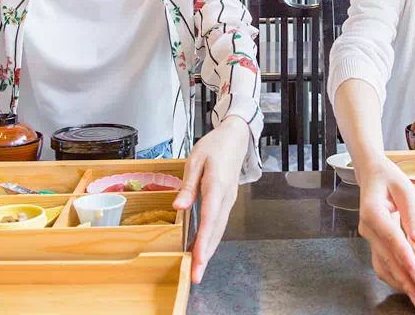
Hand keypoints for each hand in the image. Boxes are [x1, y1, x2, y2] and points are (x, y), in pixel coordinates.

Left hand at [173, 115, 249, 282]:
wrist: (235, 138)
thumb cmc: (214, 146)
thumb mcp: (195, 161)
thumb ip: (188, 186)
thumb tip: (178, 206)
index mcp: (217, 185)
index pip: (210, 218)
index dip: (203, 240)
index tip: (197, 258)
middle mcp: (226, 197)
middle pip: (216, 230)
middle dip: (206, 255)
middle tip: (196, 276)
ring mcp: (229, 200)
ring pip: (219, 230)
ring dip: (209, 250)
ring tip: (198, 269)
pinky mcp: (227, 202)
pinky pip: (219, 224)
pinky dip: (211, 239)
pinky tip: (202, 248)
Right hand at [355, 155, 414, 306]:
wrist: (371, 174)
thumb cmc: (389, 178)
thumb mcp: (405, 189)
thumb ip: (412, 215)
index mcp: (372, 211)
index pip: (390, 237)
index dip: (404, 255)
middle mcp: (367, 227)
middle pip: (385, 256)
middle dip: (403, 276)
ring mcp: (368, 236)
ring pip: (380, 263)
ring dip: (397, 280)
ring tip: (414, 294)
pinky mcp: (373, 241)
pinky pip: (380, 261)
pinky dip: (392, 274)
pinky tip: (405, 283)